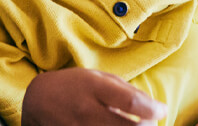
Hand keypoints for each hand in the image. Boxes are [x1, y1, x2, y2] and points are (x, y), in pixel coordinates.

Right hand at [22, 68, 166, 125]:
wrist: (38, 101)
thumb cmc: (74, 86)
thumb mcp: (98, 77)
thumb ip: (128, 90)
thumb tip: (158, 109)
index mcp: (93, 87)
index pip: (130, 101)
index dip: (152, 110)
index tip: (159, 111)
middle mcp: (86, 110)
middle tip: (149, 123)